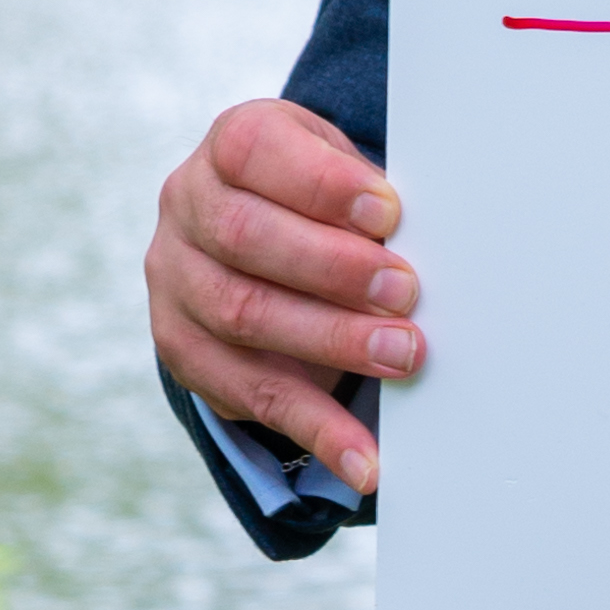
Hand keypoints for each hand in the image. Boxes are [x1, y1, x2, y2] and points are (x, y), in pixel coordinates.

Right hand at [150, 98, 422, 498]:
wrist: (250, 244)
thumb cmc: (316, 202)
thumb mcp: (340, 172)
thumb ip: (368, 199)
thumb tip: (433, 245)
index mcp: (228, 148)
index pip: (252, 151)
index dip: (320, 182)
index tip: (388, 211)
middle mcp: (186, 208)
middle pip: (244, 236)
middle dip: (332, 268)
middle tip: (406, 291)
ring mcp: (176, 282)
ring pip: (242, 314)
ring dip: (330, 341)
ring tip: (403, 356)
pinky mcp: (186, 352)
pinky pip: (251, 397)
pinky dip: (317, 431)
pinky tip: (366, 460)